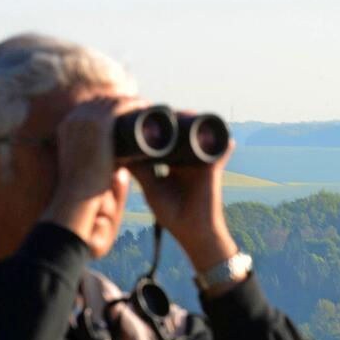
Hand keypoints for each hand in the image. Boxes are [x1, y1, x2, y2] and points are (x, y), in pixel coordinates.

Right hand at [41, 96, 145, 256]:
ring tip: (150, 108)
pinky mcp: (100, 122)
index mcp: (68, 124)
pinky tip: (149, 107)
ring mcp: (86, 118)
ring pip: (115, 101)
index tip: (129, 113)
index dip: (112, 108)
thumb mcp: (88, 165)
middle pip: (104, 102)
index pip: (93, 108)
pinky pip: (122, 105)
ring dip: (133, 102)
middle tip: (143, 108)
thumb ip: (99, 156)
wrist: (78, 194)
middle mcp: (74, 117)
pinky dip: (137, 104)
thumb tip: (117, 160)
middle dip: (124, 103)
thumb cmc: (85, 187)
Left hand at [129, 111, 238, 272]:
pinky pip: (218, 146)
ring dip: (188, 121)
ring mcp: (201, 161)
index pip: (163, 139)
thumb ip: (141, 171)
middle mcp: (187, 159)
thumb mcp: (152, 189)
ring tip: (176, 111)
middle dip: (169, 119)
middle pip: (179, 132)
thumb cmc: (174, 214)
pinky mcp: (213, 166)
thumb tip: (121, 153)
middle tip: (154, 108)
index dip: (153, 129)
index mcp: (172, 163)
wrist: (196, 231)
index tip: (140, 117)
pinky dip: (215, 134)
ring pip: (196, 134)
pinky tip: (205, 122)